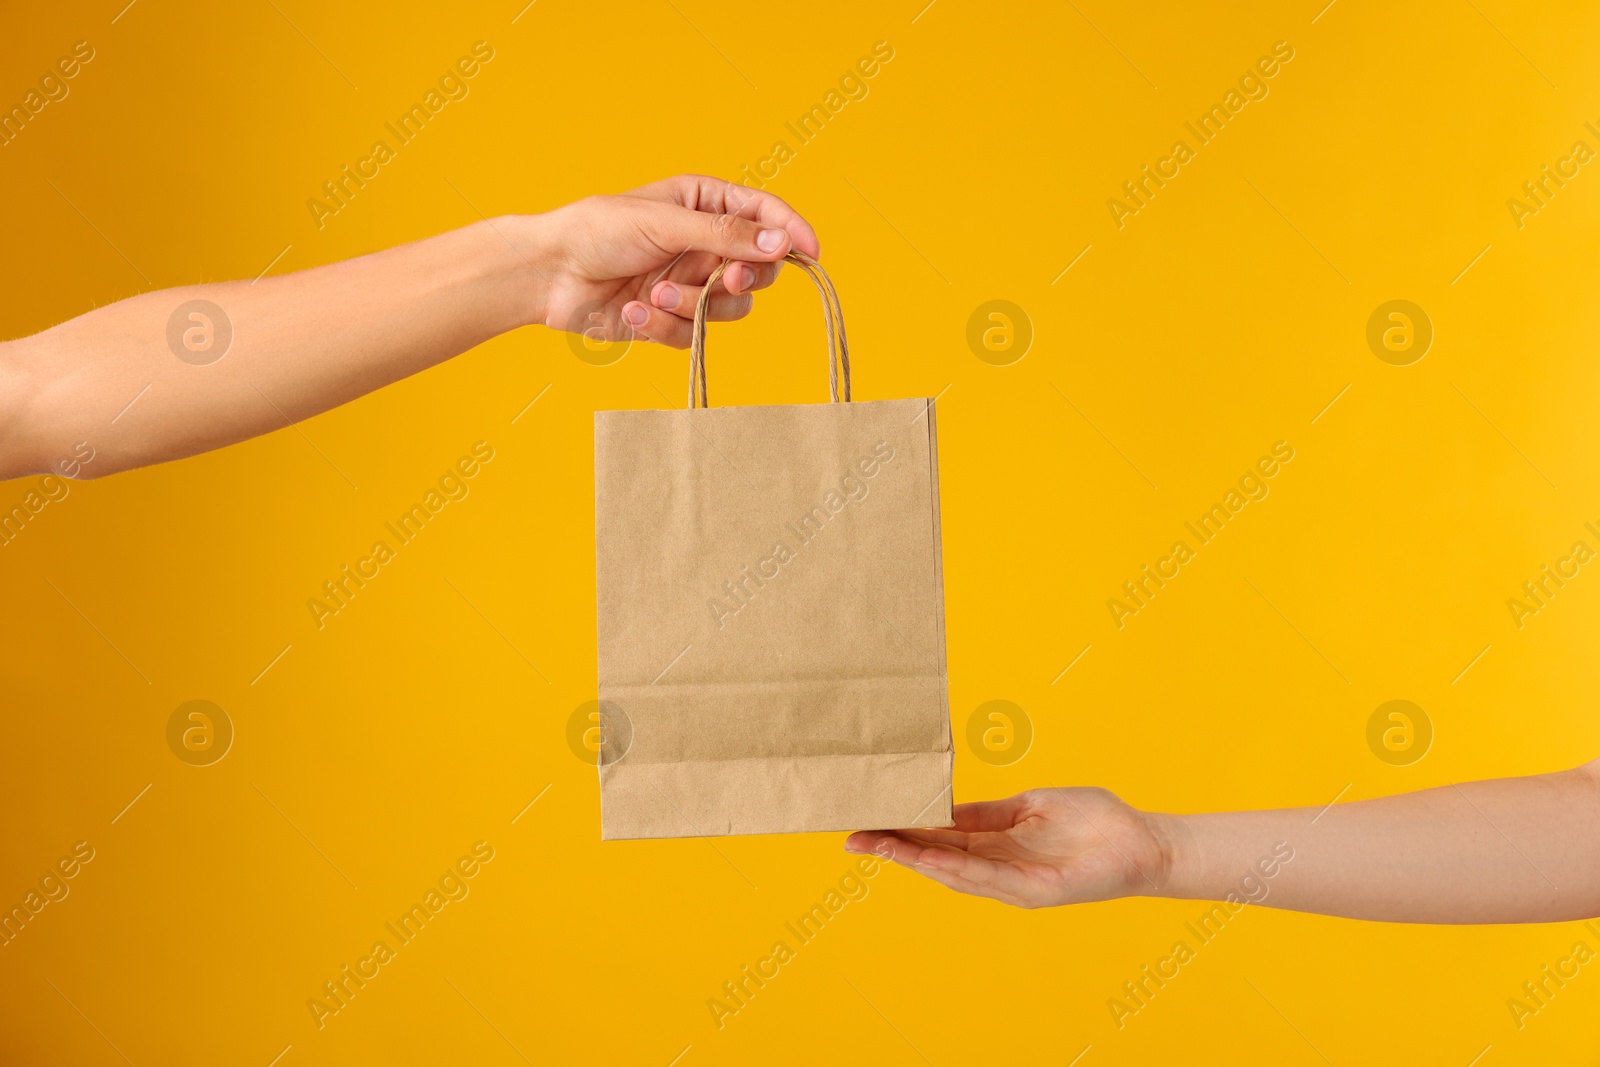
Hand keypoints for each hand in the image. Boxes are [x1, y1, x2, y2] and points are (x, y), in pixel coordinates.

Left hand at [525, 174, 820, 348]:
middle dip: (741, 278)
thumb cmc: (597, 231)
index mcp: (704, 203)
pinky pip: (694, 334)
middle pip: (758, 269)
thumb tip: (781, 242)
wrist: (548, 275)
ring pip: (729, 308)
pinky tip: (633, 312)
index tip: (809, 252)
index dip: (791, 231)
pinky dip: (666, 326)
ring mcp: (690, 284)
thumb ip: (726, 234)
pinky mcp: (672, 320)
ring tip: (654, 294)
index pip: (765, 214)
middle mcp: (704, 244)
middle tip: (724, 280)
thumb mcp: (665, 222)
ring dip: (694, 305)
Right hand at [844, 788, 1173, 908]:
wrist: (1143, 841)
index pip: (937, 838)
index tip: (865, 819)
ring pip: (952, 873)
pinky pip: (988, 879)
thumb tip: (945, 808)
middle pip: (934, 860)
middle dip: (892, 848)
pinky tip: (928, 859)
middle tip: (851, 836)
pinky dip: (955, 869)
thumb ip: (988, 812)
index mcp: (994, 844)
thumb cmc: (1094, 819)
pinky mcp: (1035, 893)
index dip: (900, 830)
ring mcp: (1013, 884)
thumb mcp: (1031, 804)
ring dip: (913, 860)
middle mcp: (996, 869)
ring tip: (877, 845)